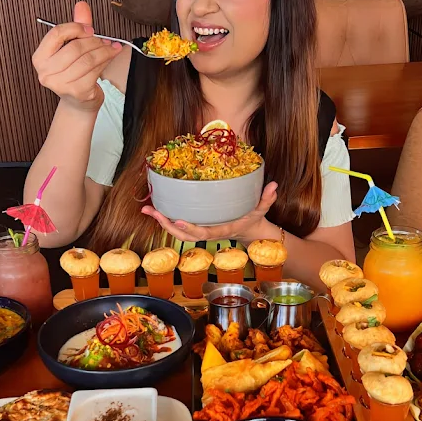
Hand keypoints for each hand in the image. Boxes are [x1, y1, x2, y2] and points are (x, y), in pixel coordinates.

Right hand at [32, 1, 120, 111]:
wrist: (79, 102)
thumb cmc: (74, 73)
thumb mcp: (73, 48)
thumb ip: (76, 27)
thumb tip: (81, 4)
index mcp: (40, 57)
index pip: (56, 34)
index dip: (76, 28)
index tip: (90, 29)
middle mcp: (45, 72)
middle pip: (75, 47)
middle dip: (94, 41)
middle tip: (105, 39)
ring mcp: (60, 84)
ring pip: (87, 59)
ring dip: (104, 51)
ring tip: (112, 47)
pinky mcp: (76, 92)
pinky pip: (94, 71)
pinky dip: (106, 61)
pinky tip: (111, 57)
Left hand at [141, 182, 278, 241]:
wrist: (247, 231)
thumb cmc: (252, 219)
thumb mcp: (261, 209)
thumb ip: (267, 199)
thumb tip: (275, 185)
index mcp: (221, 229)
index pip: (203, 232)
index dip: (189, 228)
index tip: (176, 220)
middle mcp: (208, 232)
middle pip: (183, 235)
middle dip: (166, 225)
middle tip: (152, 211)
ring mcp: (200, 231)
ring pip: (177, 233)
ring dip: (160, 222)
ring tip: (146, 210)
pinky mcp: (195, 226)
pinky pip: (178, 227)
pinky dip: (165, 219)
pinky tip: (154, 209)